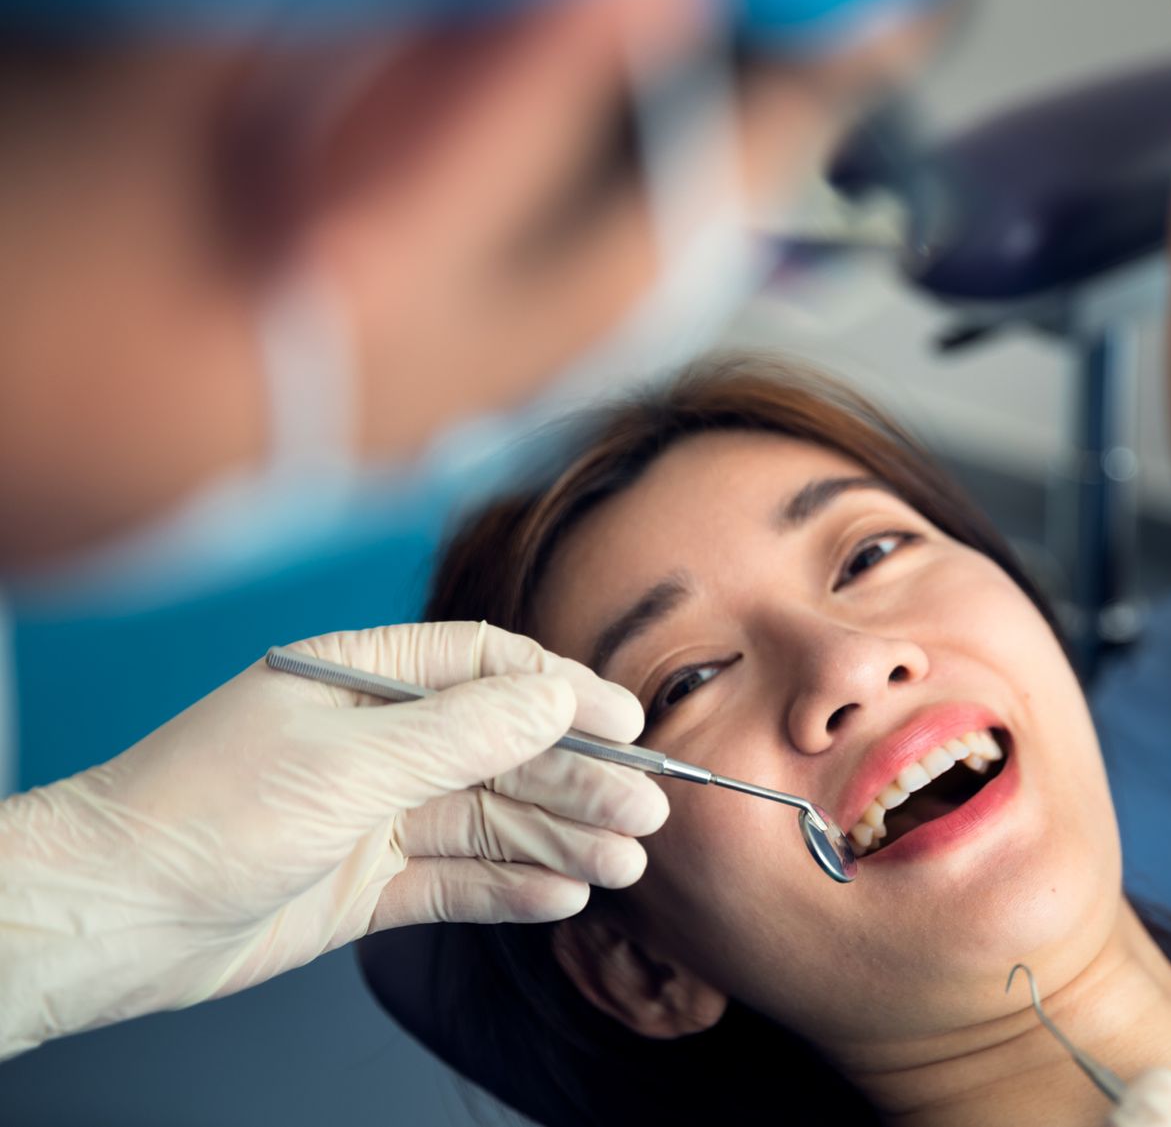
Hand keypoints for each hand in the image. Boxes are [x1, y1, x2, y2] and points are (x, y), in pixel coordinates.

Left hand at [0, 620, 666, 1058]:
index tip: (627, 724)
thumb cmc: (201, 813)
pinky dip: (511, 887)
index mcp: (363, 679)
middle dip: (578, 779)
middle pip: (503, 749)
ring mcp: (371, 814)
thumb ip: (466, 731)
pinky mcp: (363, 883)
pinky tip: (562, 893)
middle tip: (647, 811)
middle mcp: (374, 742)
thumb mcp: (352, 760)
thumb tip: (559, 696)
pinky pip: (457, 879)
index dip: (564, 692)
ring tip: (624, 862)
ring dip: (560, 837)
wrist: (108, 918)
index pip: (489, 667)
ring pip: (490, 818)